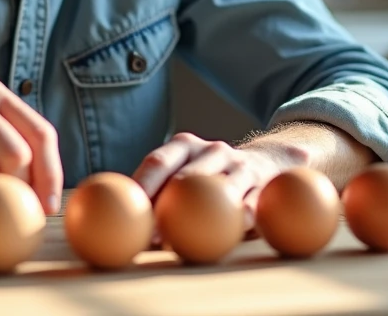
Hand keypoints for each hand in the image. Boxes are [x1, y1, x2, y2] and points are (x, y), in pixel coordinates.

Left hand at [132, 132, 299, 233]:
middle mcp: (212, 150)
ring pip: (219, 191)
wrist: (267, 161)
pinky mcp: (263, 185)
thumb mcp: (185, 170)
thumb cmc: (207, 175)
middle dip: (166, 208)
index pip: (158, 162)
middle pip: (186, 177)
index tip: (125, 214)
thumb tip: (121, 223)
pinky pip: (250, 206)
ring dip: (201, 219)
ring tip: (185, 243)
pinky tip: (225, 238)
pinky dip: (235, 223)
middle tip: (150, 238)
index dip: (142, 187)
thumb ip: (158, 191)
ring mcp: (240, 165)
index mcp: (184, 145)